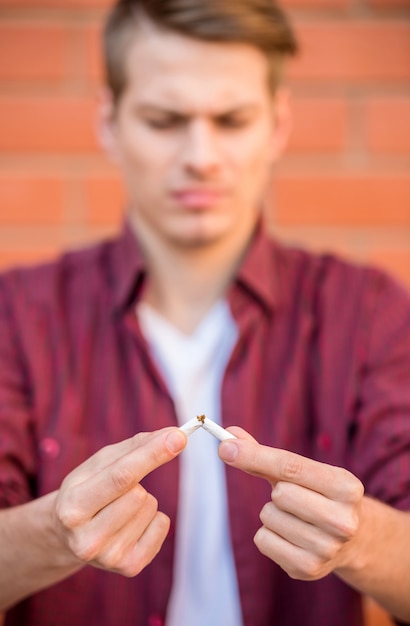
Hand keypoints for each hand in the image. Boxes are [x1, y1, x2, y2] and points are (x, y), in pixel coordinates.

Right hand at [53, 428, 185, 576]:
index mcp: (72, 506)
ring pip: (151, 507)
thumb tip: (173, 435)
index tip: (179, 437)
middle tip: (116, 493)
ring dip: (143, 501)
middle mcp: (87, 539)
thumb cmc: (88, 489)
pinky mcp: (129, 567)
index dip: (152, 454)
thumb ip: (135, 446)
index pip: (121, 477)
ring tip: (119, 509)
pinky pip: (162, 525)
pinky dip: (153, 518)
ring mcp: (108, 557)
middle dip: (137, 483)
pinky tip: (131, 525)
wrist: (69, 536)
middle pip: (139, 493)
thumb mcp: (99, 464)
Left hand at [219, 428, 363, 580]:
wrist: (352, 540)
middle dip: (277, 492)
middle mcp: (343, 521)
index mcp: (346, 487)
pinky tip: (289, 537)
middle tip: (295, 499)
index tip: (225, 446)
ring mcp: (327, 548)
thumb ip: (265, 455)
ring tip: (295, 518)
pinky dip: (267, 535)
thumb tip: (229, 437)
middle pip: (280, 493)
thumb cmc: (318, 496)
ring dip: (272, 514)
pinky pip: (262, 540)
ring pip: (268, 516)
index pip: (291, 466)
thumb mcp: (303, 472)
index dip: (255, 455)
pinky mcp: (308, 568)